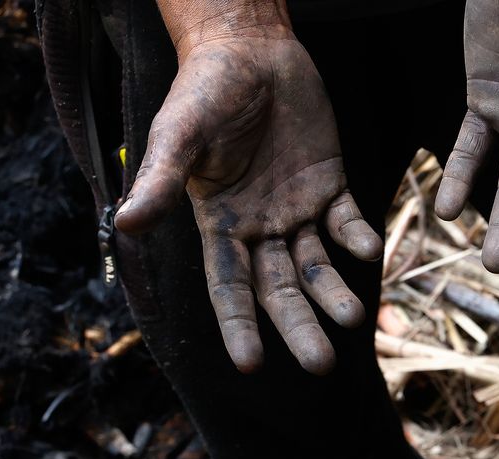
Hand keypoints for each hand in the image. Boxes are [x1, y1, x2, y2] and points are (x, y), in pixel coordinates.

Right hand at [115, 34, 378, 374]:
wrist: (249, 51)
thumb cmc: (204, 91)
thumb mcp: (179, 134)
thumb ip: (161, 180)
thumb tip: (126, 224)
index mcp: (221, 224)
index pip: (230, 288)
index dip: (240, 326)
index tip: (252, 366)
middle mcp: (260, 227)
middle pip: (281, 289)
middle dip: (300, 326)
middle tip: (322, 364)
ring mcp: (298, 209)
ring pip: (319, 265)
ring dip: (335, 293)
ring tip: (355, 317)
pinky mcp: (331, 185)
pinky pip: (348, 220)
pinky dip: (360, 237)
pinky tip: (371, 250)